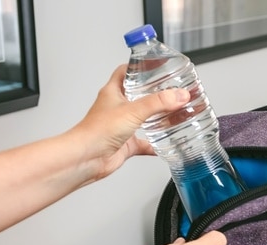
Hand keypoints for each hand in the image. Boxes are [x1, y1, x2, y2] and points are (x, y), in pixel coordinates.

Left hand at [68, 64, 190, 182]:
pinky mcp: (125, 144)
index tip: (153, 65)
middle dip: (153, 92)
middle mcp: (116, 107)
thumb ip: (158, 102)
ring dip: (155, 117)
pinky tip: (165, 144)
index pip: (125, 72)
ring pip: (141, 118)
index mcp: (112, 92)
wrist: (87, 157)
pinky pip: (143, 143)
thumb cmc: (97, 131)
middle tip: (169, 89)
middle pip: (136, 94)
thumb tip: (179, 95)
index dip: (138, 67)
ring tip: (171, 113)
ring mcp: (121, 126)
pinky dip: (155, 144)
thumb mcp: (132, 110)